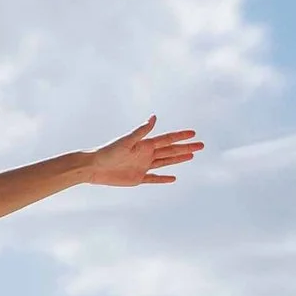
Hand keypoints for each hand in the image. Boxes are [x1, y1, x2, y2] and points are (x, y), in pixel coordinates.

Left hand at [80, 115, 201, 188]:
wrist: (94, 167)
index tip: (194, 133)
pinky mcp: (138, 178)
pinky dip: (163, 179)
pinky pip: (154, 178)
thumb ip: (141, 131)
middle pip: (170, 151)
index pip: (167, 139)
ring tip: (191, 156)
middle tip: (201, 145)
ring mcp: (143, 166)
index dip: (181, 136)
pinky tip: (173, 178)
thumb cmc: (108, 151)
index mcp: (145, 144)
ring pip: (165, 162)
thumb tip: (154, 117)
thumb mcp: (126, 141)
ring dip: (178, 159)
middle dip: (186, 147)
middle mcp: (146, 154)